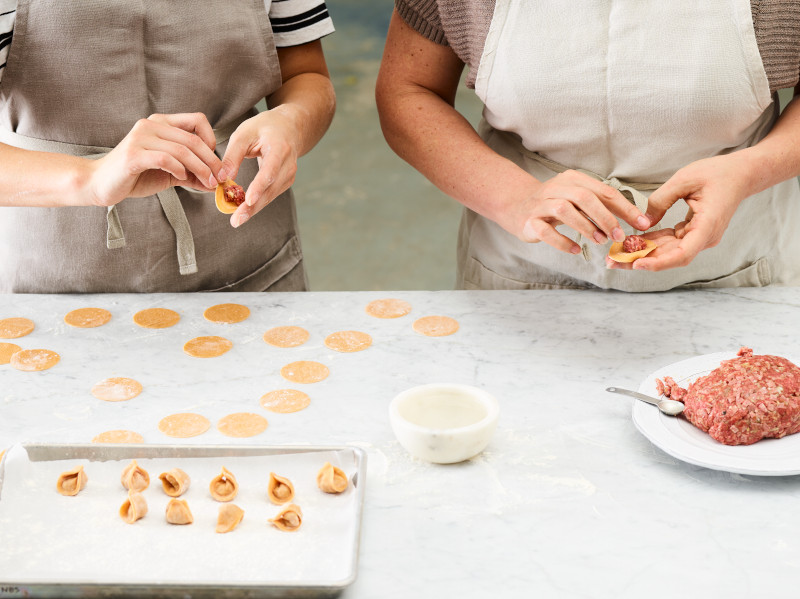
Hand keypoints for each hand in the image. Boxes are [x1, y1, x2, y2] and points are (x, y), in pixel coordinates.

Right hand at [87, 113, 221, 206]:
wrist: (100, 183)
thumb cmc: (135, 176)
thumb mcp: (170, 174)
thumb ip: (192, 175)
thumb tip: (217, 183)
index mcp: (161, 123)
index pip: (197, 119)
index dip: (212, 139)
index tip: (215, 161)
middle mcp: (151, 125)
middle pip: (193, 139)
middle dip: (211, 160)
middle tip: (220, 178)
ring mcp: (141, 138)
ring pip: (182, 150)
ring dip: (200, 169)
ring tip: (208, 183)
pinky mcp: (133, 155)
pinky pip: (165, 158)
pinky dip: (179, 169)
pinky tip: (181, 179)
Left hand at [217, 108, 300, 227]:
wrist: (288, 128)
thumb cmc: (264, 128)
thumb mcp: (244, 133)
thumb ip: (233, 155)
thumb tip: (223, 178)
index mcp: (279, 148)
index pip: (270, 170)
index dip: (259, 186)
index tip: (248, 200)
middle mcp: (288, 165)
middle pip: (270, 189)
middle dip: (253, 206)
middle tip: (236, 220)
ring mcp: (289, 176)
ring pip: (270, 196)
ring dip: (253, 209)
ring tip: (237, 219)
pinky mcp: (285, 182)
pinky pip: (270, 195)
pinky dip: (257, 203)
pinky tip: (244, 210)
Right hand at [514, 170, 650, 253]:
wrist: (517, 207)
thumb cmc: (555, 205)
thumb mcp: (578, 199)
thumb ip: (601, 206)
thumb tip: (634, 219)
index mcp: (573, 179)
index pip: (604, 191)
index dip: (625, 208)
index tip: (642, 224)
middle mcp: (556, 188)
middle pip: (585, 198)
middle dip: (606, 217)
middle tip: (619, 236)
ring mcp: (541, 204)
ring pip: (565, 210)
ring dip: (586, 227)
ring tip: (600, 241)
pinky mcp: (530, 222)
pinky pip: (546, 232)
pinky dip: (563, 242)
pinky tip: (576, 250)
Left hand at [612, 154, 751, 270]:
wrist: (740, 174)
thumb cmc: (717, 173)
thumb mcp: (684, 180)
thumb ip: (660, 201)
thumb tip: (641, 223)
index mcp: (707, 226)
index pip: (682, 254)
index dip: (658, 263)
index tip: (636, 264)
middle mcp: (705, 237)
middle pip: (670, 257)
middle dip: (639, 261)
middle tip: (611, 261)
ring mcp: (699, 237)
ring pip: (668, 252)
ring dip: (642, 254)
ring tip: (615, 255)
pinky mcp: (693, 233)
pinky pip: (670, 242)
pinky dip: (651, 243)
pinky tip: (630, 243)